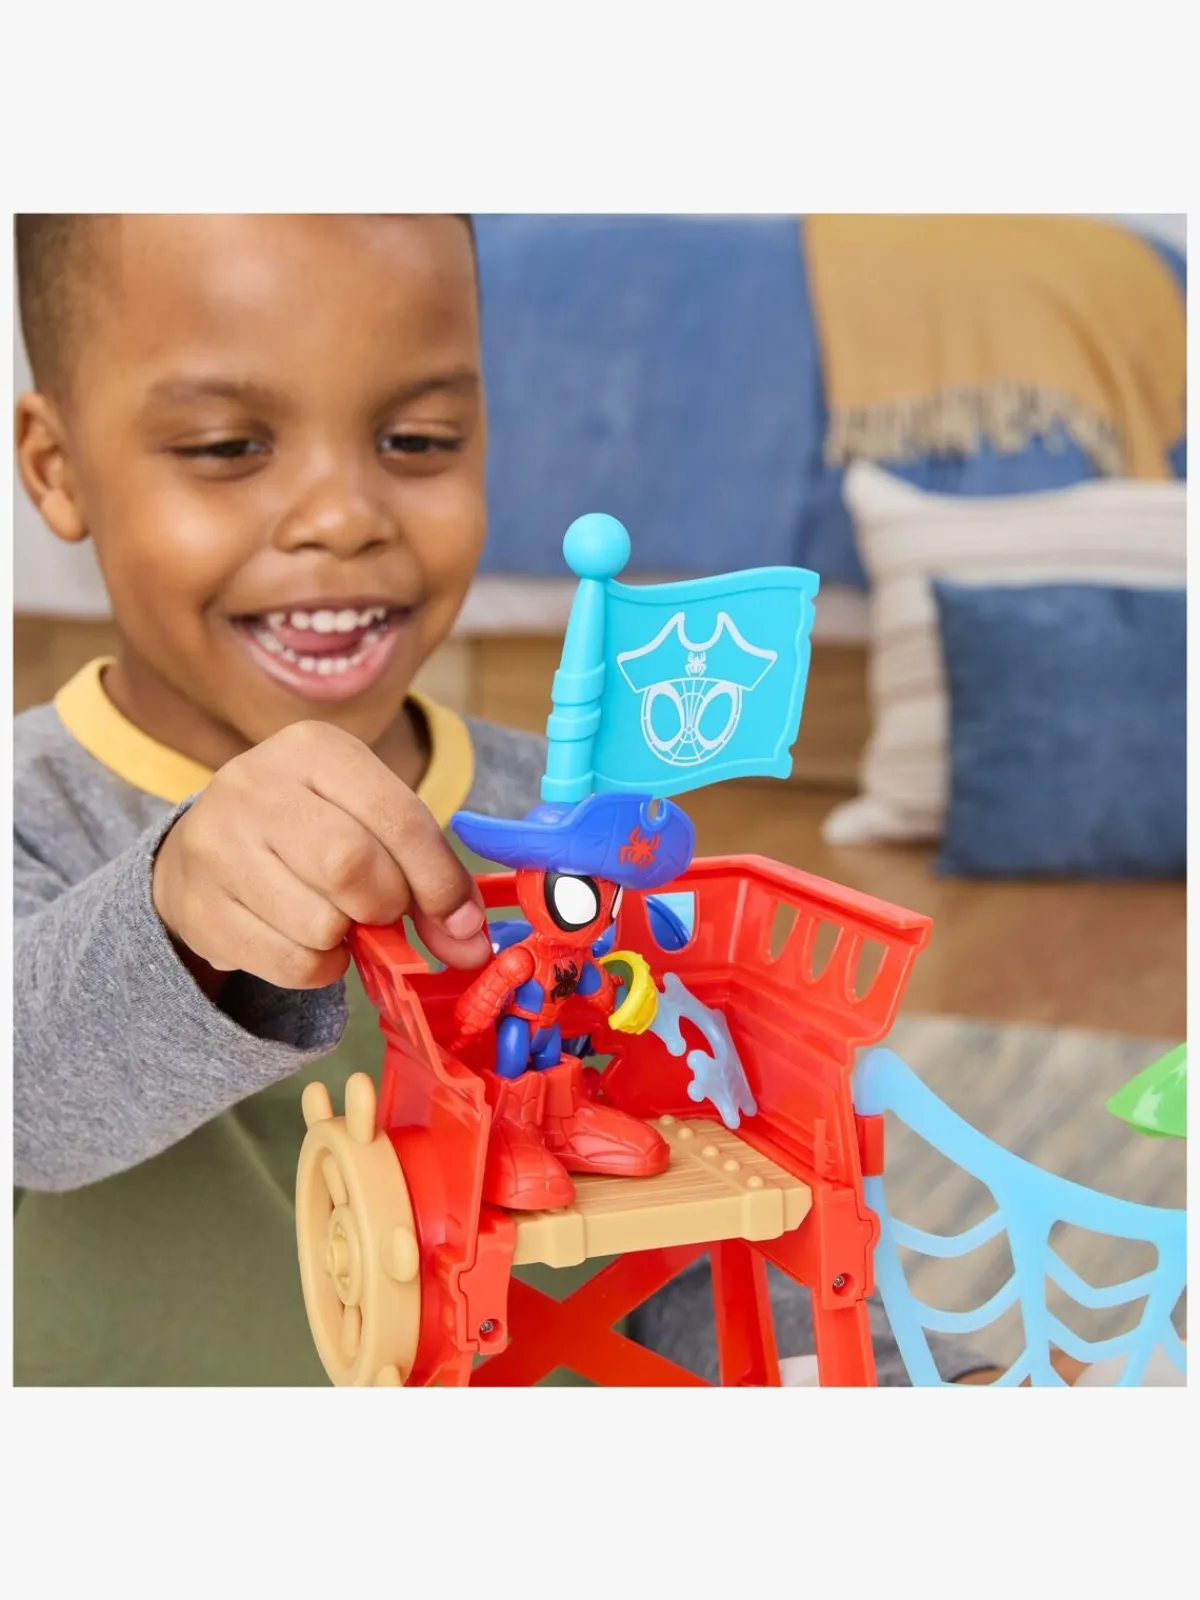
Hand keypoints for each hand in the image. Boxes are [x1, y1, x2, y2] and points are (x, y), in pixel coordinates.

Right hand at [153, 720, 491, 990]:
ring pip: (318, 922)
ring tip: (337, 919)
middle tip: (383, 911)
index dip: (438, 879)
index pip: (396, 816)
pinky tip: (308, 942)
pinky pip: (289, 963)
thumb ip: (428, 874)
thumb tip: (470, 942)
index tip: (461, 920)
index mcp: (314, 749)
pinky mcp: (198, 908)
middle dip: (386, 905)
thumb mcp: (371, 821)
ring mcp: (217, 846)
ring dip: (348, 939)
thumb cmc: (313, 828)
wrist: (206, 848)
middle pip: (349, 866)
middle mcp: (256, 786)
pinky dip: (319, 968)